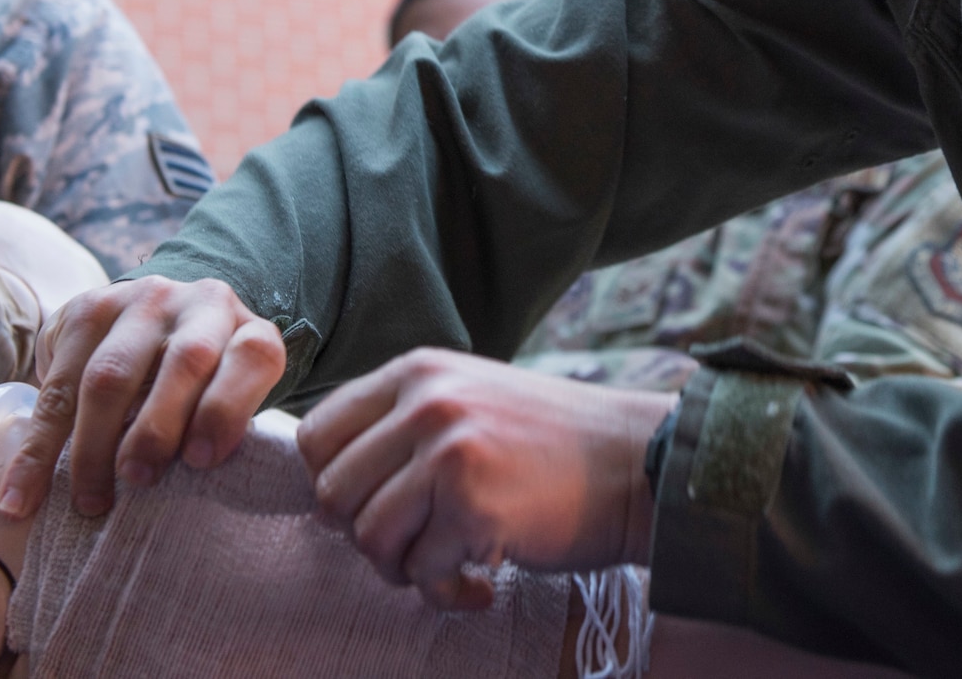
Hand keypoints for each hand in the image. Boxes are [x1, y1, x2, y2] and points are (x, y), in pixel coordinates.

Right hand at [0, 278, 284, 520]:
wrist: (163, 319)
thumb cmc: (205, 384)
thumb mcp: (231, 398)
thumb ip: (225, 430)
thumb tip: (194, 487)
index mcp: (249, 329)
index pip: (252, 357)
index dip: (228, 408)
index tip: (202, 461)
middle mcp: (202, 304)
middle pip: (184, 361)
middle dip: (158, 428)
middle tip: (138, 480)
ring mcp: (144, 301)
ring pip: (110, 375)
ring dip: (94, 447)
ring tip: (90, 501)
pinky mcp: (87, 310)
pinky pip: (55, 384)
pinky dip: (36, 450)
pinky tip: (23, 495)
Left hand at [297, 349, 675, 610]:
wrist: (640, 464)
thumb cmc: (555, 446)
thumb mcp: (472, 400)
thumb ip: (405, 423)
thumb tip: (327, 480)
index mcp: (420, 371)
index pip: (320, 433)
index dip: (337, 484)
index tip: (380, 505)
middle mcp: (429, 402)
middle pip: (332, 492)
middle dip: (368, 534)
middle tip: (419, 543)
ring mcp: (450, 451)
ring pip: (368, 537)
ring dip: (406, 567)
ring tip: (453, 562)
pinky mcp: (474, 505)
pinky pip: (421, 572)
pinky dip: (447, 591)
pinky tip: (485, 582)